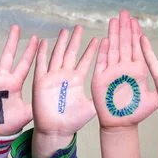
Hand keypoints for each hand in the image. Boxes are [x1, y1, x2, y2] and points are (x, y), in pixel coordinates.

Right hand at [0, 25, 37, 135]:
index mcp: (15, 84)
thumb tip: (55, 101)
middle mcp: (2, 80)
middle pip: (7, 56)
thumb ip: (38, 105)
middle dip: (12, 42)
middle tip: (16, 27)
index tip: (36, 38)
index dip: (30, 52)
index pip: (24, 64)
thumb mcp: (27, 113)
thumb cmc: (9, 125)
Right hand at [31, 26, 97, 157]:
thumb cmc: (73, 121)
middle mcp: (65, 75)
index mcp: (77, 79)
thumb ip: (100, 97)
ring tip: (65, 30)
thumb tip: (117, 91)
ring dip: (60, 43)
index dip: (91, 50)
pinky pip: (40, 65)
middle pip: (71, 53)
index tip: (98, 38)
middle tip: (80, 27)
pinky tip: (42, 42)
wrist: (56, 131)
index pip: (85, 60)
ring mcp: (52, 77)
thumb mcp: (91, 107)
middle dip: (75, 40)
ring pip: (57, 55)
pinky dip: (41, 53)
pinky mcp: (41, 82)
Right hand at [91, 11, 157, 129]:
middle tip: (124, 13)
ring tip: (114, 20)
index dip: (135, 34)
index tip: (136, 20)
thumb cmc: (136, 113)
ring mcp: (112, 72)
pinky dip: (102, 52)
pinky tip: (103, 40)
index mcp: (137, 70)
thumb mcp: (155, 100)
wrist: (120, 125)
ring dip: (113, 34)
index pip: (136, 48)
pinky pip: (101, 63)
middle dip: (124, 28)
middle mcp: (124, 68)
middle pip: (124, 44)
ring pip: (113, 49)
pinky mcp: (100, 79)